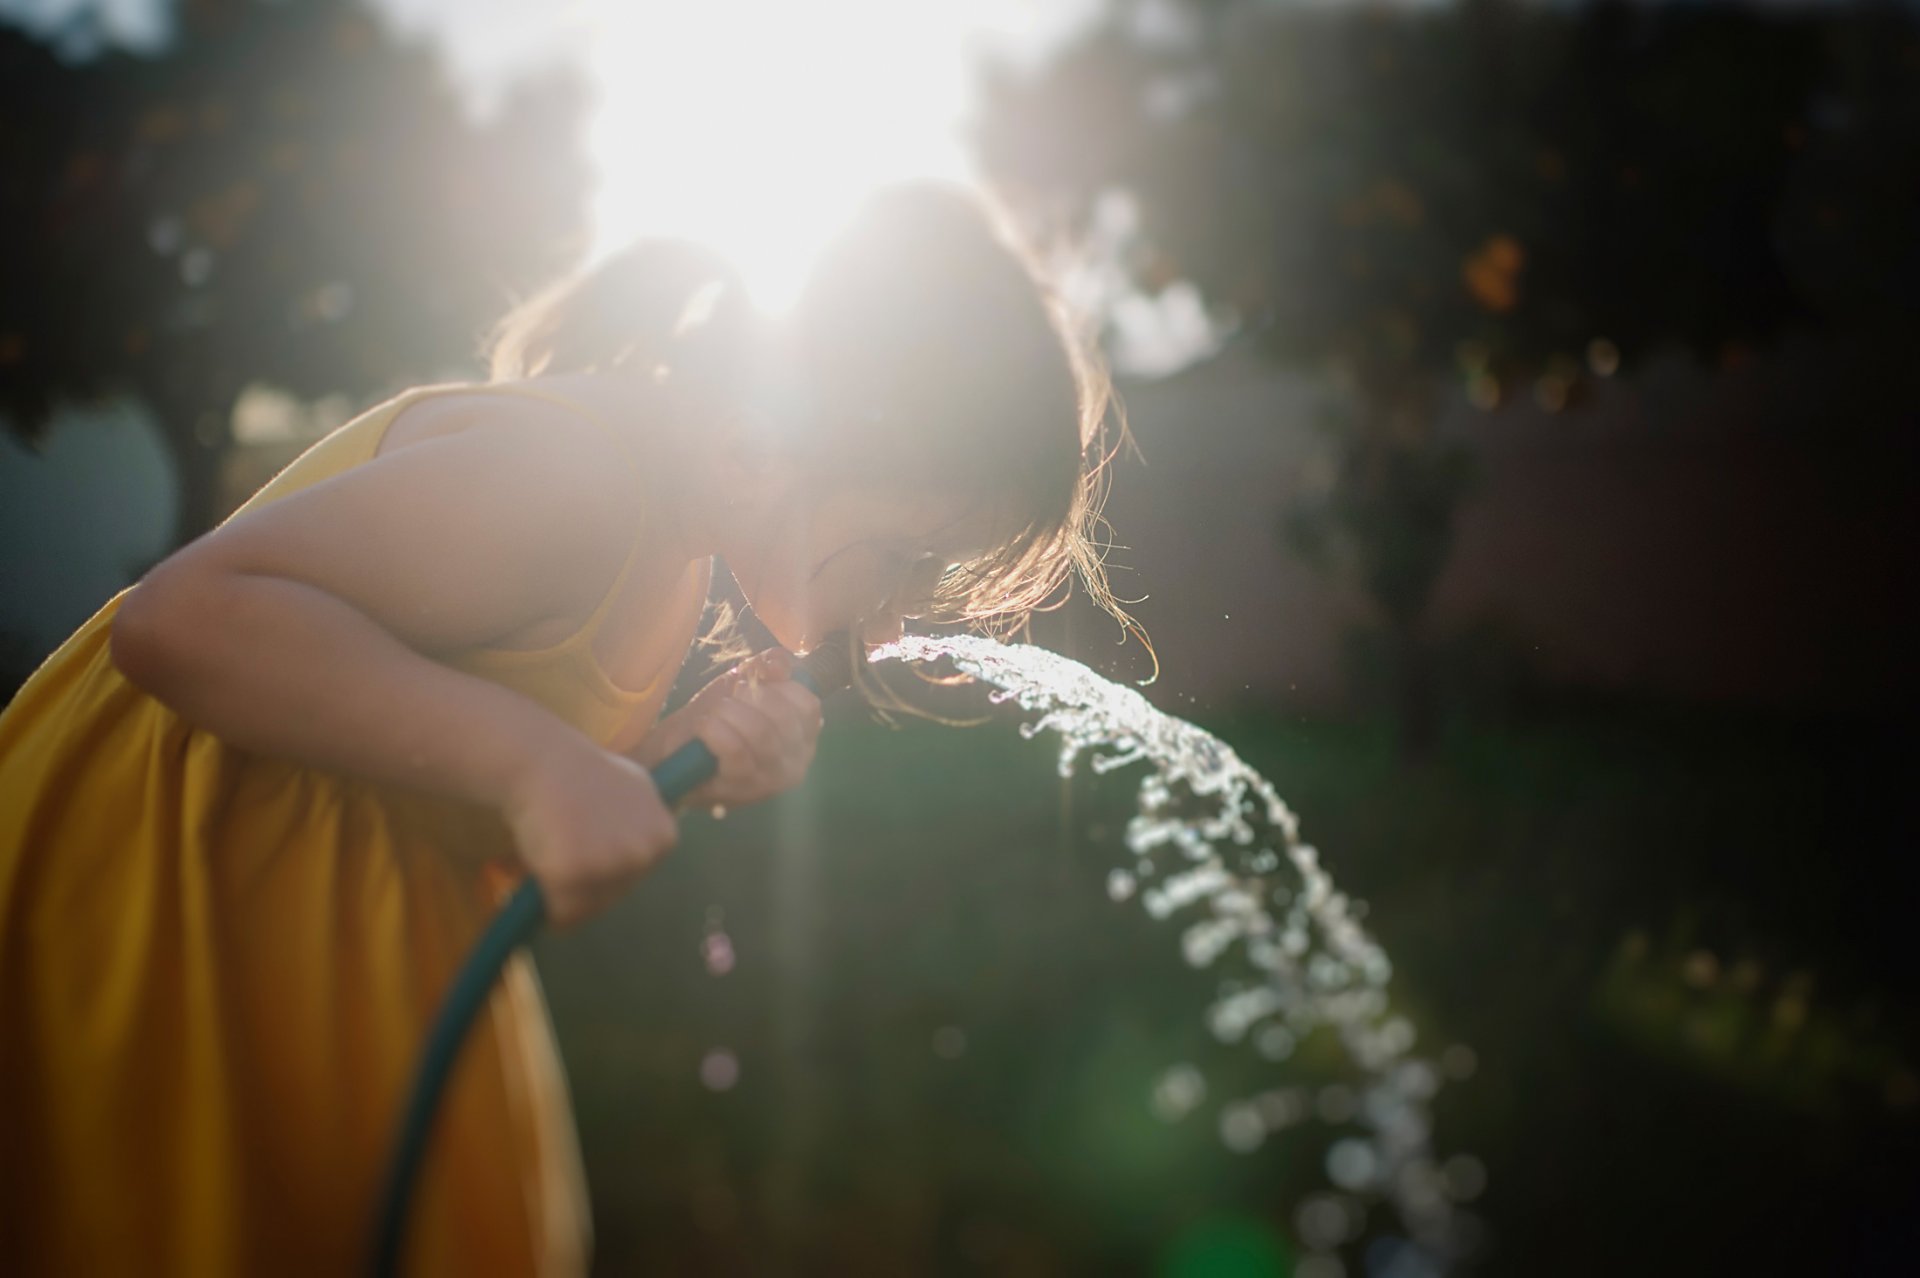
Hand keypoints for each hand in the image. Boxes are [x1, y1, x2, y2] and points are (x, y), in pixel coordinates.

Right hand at [502, 735, 679, 927]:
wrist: (543, 762)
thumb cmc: (585, 773)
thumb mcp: (638, 790)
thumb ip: (648, 822)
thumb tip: (653, 845)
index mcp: (663, 838)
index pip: (637, 876)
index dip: (608, 868)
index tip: (589, 846)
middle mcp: (643, 854)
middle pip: (614, 896)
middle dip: (588, 884)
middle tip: (565, 854)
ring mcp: (609, 866)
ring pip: (589, 908)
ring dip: (567, 896)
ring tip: (552, 861)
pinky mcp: (572, 874)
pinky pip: (562, 913)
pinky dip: (548, 906)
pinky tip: (541, 879)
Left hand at [635, 648, 823, 809]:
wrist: (676, 756)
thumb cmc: (718, 719)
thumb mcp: (743, 682)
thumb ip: (767, 666)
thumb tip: (779, 666)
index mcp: (804, 735)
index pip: (807, 705)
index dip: (779, 687)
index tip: (751, 686)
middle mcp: (797, 761)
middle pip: (784, 718)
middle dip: (749, 697)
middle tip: (727, 700)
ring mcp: (772, 779)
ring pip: (761, 733)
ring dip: (729, 713)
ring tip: (713, 714)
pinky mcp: (743, 790)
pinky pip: (736, 751)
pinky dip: (715, 731)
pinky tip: (704, 728)